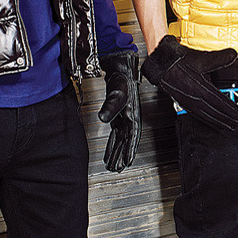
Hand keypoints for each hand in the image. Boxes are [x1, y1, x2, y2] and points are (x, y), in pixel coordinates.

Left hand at [98, 51, 140, 171]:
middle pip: (126, 141)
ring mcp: (125, 117)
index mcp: (134, 114)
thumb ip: (110, 106)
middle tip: (117, 168)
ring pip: (121, 139)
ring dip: (117, 151)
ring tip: (113, 164)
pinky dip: (113, 143)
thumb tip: (103, 118)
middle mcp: (131, 118)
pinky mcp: (119, 115)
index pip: (132, 137)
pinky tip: (110, 149)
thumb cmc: (122, 79)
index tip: (127, 162)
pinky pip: (116, 133)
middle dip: (122, 155)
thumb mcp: (116, 92)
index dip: (130, 150)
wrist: (121, 68)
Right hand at [141, 34, 237, 130]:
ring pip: (205, 115)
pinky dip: (206, 120)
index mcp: (198, 87)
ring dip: (217, 122)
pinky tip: (210, 121)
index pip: (218, 102)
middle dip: (226, 119)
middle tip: (237, 124)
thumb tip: (233, 54)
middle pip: (213, 112)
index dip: (229, 109)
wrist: (161, 62)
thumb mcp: (201, 58)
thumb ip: (219, 58)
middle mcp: (193, 97)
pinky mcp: (183, 102)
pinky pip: (196, 114)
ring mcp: (187, 101)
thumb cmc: (178, 60)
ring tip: (228, 126)